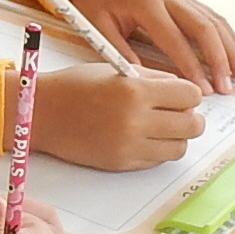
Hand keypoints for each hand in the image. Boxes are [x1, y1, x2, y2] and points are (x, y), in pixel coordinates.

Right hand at [29, 61, 203, 169]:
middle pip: (192, 125)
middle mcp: (136, 120)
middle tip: (175, 112)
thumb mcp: (117, 70)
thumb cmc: (77, 86)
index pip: (190, 96)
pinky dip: (157, 150)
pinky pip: (158, 160)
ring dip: (176, 137)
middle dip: (188, 117)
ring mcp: (129, 145)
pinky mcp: (122, 163)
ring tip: (160, 127)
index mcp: (136, 90)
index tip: (179, 94)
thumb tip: (188, 92)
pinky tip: (142, 137)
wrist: (42, 112)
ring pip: (180, 147)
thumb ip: (155, 79)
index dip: (188, 94)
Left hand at [62, 0, 234, 93]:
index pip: (175, 39)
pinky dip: (229, 36)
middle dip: (219, 59)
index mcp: (147, 4)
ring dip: (231, 49)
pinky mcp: (186, 0)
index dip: (191, 66)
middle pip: (204, 28)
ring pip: (214, 22)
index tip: (201, 89)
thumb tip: (141, 80)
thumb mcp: (99, 26)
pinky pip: (213, 17)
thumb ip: (120, 52)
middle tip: (227, 85)